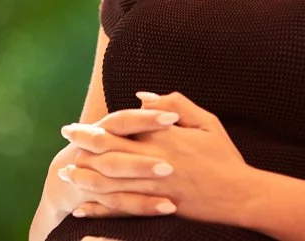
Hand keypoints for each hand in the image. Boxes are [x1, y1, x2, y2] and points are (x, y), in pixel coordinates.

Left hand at [61, 91, 253, 225]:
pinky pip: (121, 207)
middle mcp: (154, 159)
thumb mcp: (206, 121)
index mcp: (164, 136)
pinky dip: (99, 207)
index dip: (93, 128)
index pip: (120, 128)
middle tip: (64, 143)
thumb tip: (141, 96)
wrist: (241, 194)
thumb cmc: (224, 156)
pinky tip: (83, 207)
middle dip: (81, 145)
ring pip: (109, 180)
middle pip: (108, 151)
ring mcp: (154, 186)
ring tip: (66, 174)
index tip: (74, 128)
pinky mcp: (157, 207)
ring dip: (84, 176)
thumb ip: (174, 104)